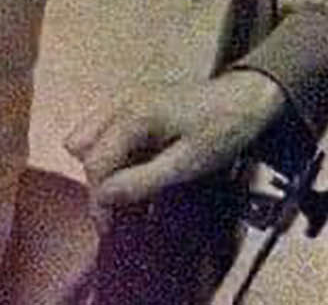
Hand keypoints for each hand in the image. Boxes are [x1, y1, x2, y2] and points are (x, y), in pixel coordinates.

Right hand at [65, 70, 287, 220]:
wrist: (243, 98)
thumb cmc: (219, 132)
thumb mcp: (186, 165)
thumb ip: (142, 180)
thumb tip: (103, 196)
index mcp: (133, 116)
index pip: (95, 162)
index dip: (98, 199)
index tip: (109, 229)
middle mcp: (121, 102)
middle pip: (84, 148)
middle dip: (97, 181)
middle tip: (118, 211)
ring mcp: (125, 98)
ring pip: (90, 134)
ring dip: (101, 165)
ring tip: (124, 192)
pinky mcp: (133, 101)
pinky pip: (105, 127)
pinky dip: (111, 152)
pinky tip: (132, 170)